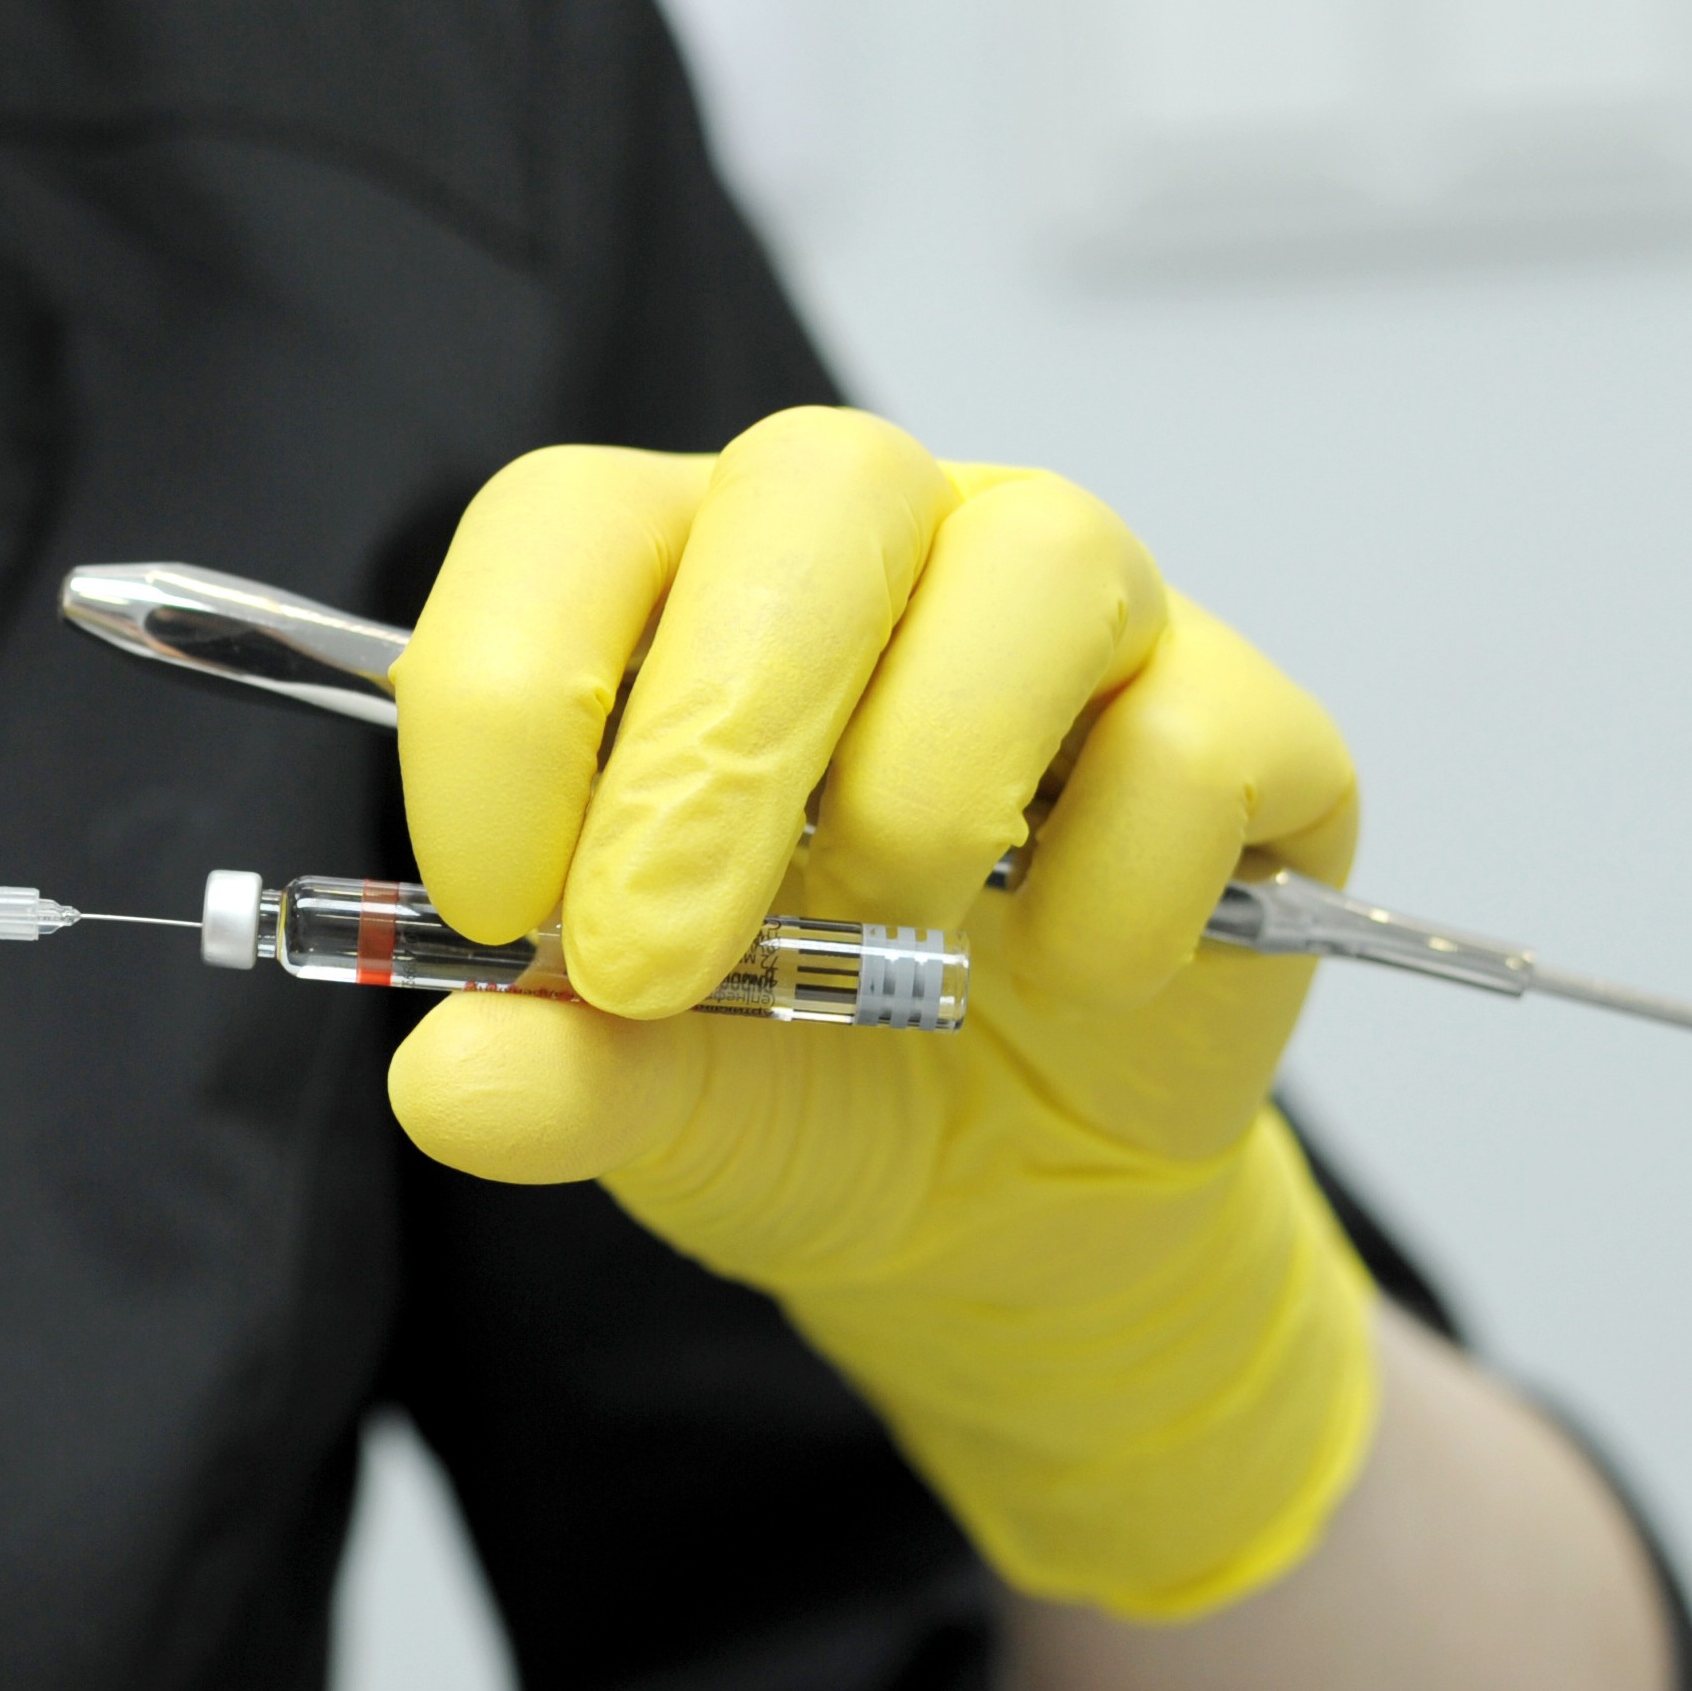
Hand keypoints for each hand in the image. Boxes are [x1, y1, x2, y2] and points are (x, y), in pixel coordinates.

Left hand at [388, 408, 1375, 1618]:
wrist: (1004, 1206)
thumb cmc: (801, 1082)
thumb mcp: (649, 1104)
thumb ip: (552, 1076)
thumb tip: (447, 1084)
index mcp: (684, 579)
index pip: (570, 519)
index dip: (509, 689)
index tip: (493, 903)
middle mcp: (885, 543)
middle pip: (819, 484)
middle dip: (716, 740)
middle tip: (649, 962)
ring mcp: (1083, 611)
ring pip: (1040, 563)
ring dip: (929, 787)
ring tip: (889, 944)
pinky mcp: (1245, 720)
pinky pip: (1200, 738)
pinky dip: (1116, 893)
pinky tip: (1066, 977)